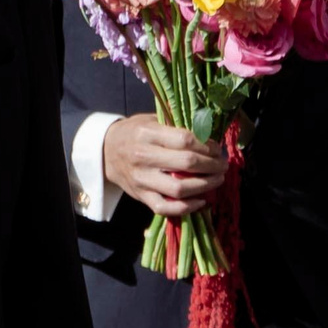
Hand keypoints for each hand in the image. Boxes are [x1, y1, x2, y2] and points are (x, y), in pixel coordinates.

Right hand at [102, 114, 228, 218]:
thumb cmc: (134, 132)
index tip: (216, 148)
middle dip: (212, 165)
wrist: (105, 151)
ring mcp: (142, 179)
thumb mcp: (151, 120)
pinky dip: (187, 207)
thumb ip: (176, 125)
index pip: (185, 140)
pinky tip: (201, 201)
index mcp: (147, 134)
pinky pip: (166, 208)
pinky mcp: (141, 196)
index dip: (207, 146)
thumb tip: (209, 132)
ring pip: (179, 188)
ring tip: (217, 180)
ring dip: (205, 186)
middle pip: (186, 163)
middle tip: (223, 164)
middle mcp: (143, 157)